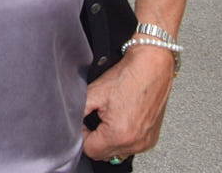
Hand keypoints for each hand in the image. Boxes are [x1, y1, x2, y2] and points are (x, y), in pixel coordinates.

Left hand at [82, 43, 175, 161]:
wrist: (152, 67)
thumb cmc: (128, 76)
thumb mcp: (94, 92)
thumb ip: (77, 111)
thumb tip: (69, 123)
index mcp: (119, 134)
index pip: (90, 150)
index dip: (82, 134)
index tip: (83, 120)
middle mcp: (135, 142)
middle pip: (104, 154)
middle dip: (94, 138)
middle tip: (94, 116)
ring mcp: (146, 142)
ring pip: (117, 152)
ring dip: (108, 139)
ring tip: (108, 116)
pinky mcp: (152, 138)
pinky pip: (130, 146)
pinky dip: (122, 137)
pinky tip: (120, 119)